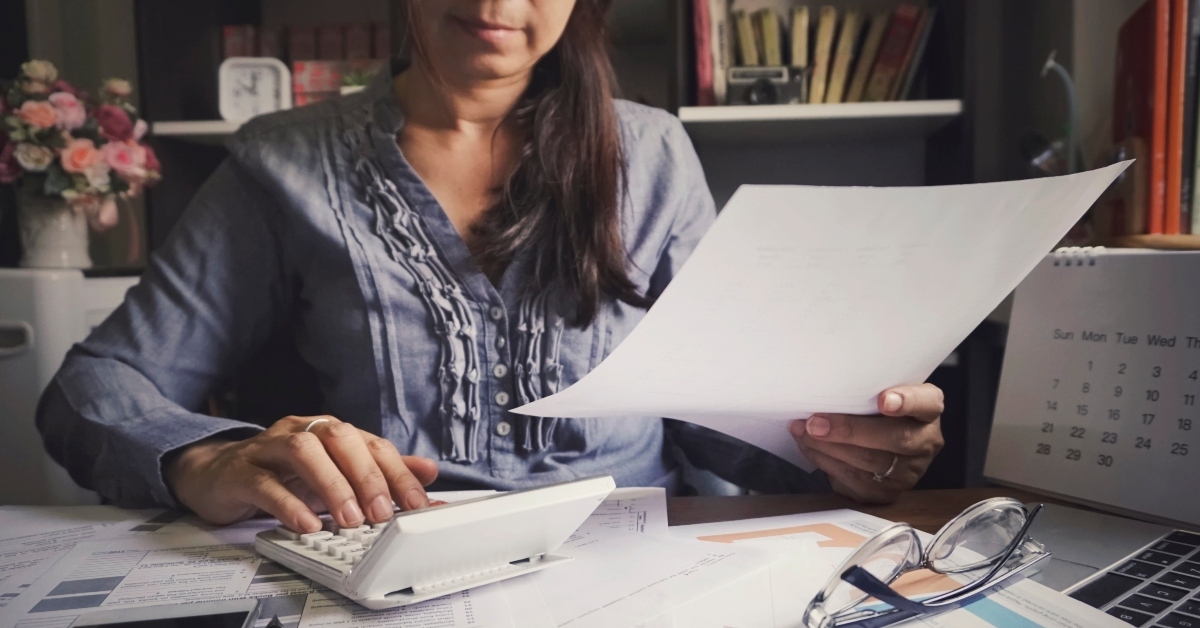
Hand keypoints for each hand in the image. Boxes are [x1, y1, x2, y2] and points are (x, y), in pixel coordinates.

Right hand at [166, 415, 437, 532]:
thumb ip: (380, 472)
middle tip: (382, 514)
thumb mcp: (335, 473)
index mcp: (330, 432)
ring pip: (303, 452)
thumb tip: (429, 473)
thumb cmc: (281, 473)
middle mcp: (302, 431)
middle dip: (367, 476)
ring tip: (349, 520)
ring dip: (331, 486)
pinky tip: (306, 525)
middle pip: (340, 438)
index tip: (417, 505)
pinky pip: (265, 483)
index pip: (372, 443)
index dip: (398, 473)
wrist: (217, 474)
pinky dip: (289, 504)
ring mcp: (269, 448)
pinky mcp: (240, 471)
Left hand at [790, 384, 944, 503]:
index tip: (883, 401)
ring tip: (803, 432)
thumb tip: (823, 385)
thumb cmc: (873, 410)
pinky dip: (825, 461)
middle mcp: (925, 441)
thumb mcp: (878, 392)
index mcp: (928, 409)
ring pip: (871, 462)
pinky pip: (854, 479)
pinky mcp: (887, 492)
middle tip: (816, 423)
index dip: (907, 401)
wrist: (875, 441)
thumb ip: (865, 389)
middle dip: (850, 430)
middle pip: (896, 438)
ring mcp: (909, 471)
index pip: (927, 403)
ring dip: (829, 447)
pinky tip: (810, 447)